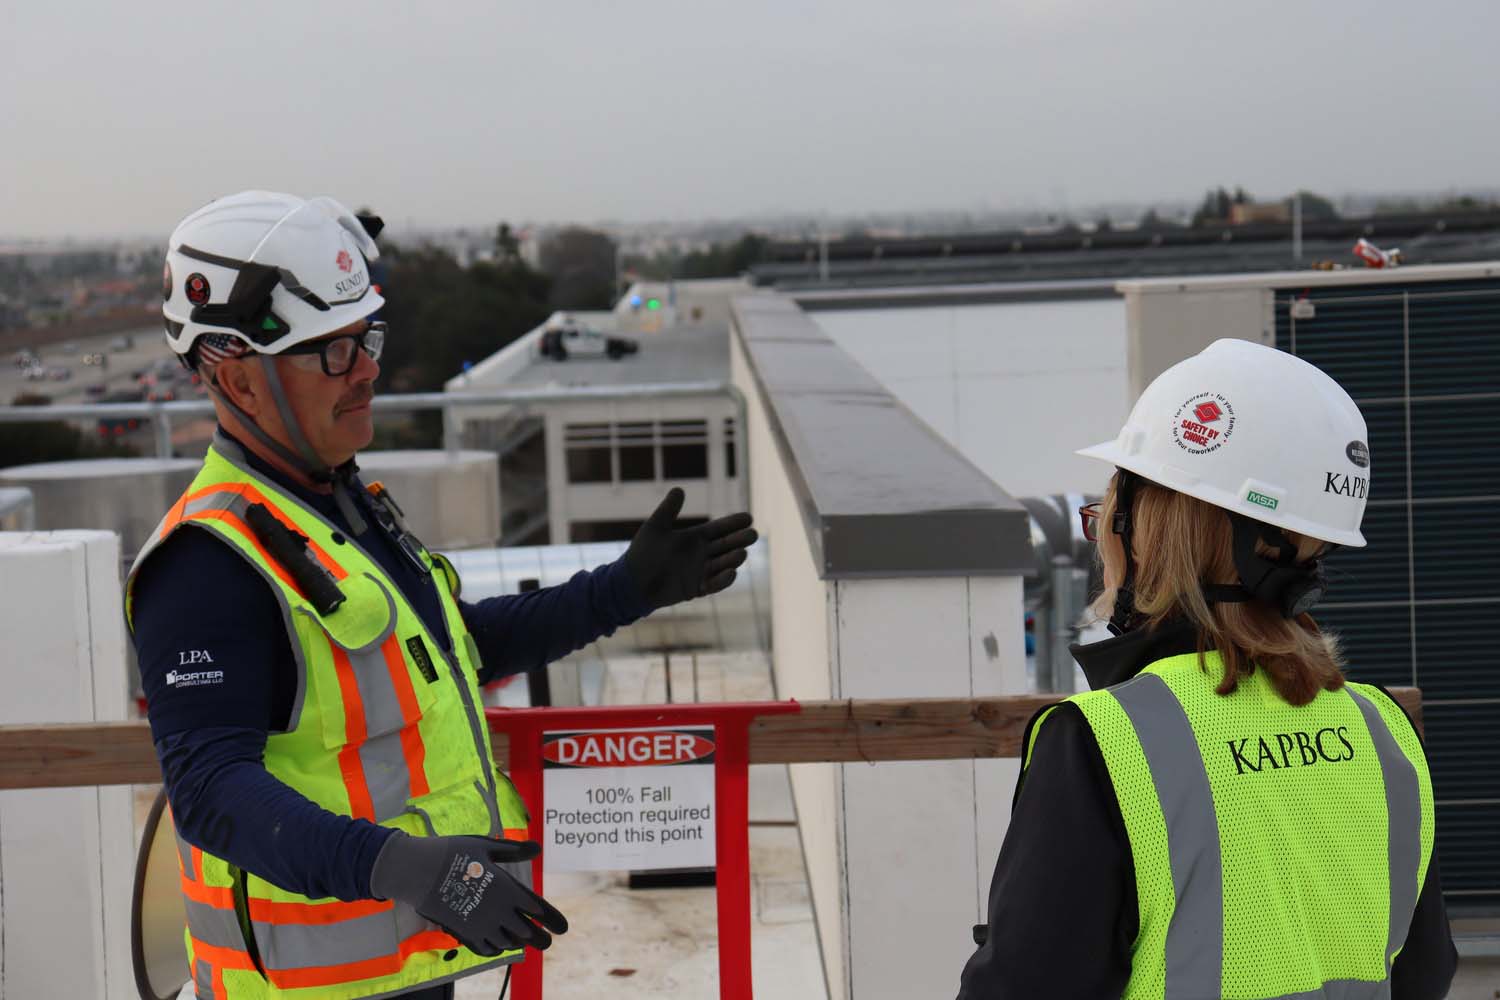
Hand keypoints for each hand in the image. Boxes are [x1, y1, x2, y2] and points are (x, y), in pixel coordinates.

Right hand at [370, 833, 566, 954]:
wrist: (418, 871)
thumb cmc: (454, 852)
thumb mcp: (487, 845)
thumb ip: (513, 851)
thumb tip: (537, 848)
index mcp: (506, 888)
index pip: (537, 909)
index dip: (553, 919)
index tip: (563, 928)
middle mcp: (497, 910)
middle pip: (527, 932)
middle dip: (540, 938)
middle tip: (547, 941)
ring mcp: (480, 924)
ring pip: (508, 942)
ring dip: (519, 942)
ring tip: (525, 942)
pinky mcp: (463, 931)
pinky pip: (485, 947)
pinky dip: (496, 948)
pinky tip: (500, 944)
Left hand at [624, 488, 756, 610]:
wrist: (631, 581)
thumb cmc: (642, 553)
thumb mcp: (656, 527)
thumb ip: (668, 509)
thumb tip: (679, 489)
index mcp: (694, 538)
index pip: (719, 529)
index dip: (733, 523)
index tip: (748, 518)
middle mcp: (701, 554)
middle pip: (726, 545)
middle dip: (740, 540)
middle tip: (752, 534)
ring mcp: (700, 572)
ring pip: (723, 564)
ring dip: (733, 559)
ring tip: (742, 553)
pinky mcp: (695, 588)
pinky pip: (713, 584)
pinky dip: (723, 580)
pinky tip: (732, 572)